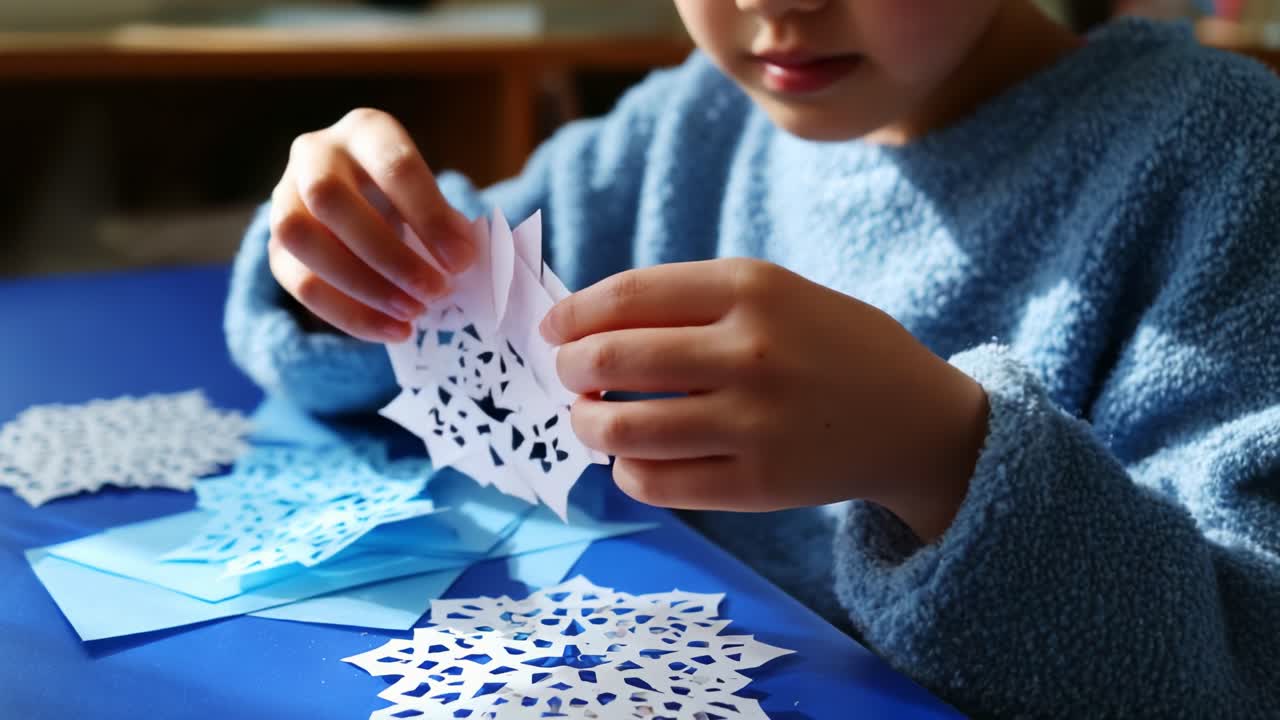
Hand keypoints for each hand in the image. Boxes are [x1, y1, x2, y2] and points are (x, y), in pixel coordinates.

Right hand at [267, 108, 475, 341]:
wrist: (362, 203)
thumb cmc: (410, 199)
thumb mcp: (434, 197)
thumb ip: (449, 224)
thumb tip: (466, 259)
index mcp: (367, 131)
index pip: (393, 165)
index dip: (429, 216)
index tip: (462, 261)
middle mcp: (316, 154)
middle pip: (330, 198)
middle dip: (387, 255)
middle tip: (435, 293)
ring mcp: (285, 197)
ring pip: (300, 239)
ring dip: (361, 286)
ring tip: (412, 314)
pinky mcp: (276, 245)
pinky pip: (297, 283)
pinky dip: (348, 314)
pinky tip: (391, 330)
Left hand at [541, 259, 988, 541]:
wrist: (917, 419)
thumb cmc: (832, 347)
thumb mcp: (776, 294)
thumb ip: (692, 301)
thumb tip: (586, 327)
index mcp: (752, 288)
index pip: (626, 295)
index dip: (573, 314)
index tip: (554, 329)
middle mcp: (749, 352)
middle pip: (611, 360)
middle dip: (568, 368)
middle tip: (566, 375)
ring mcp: (753, 423)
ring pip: (621, 429)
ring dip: (586, 425)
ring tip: (589, 420)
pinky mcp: (757, 485)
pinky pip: (655, 483)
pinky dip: (626, 471)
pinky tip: (634, 460)